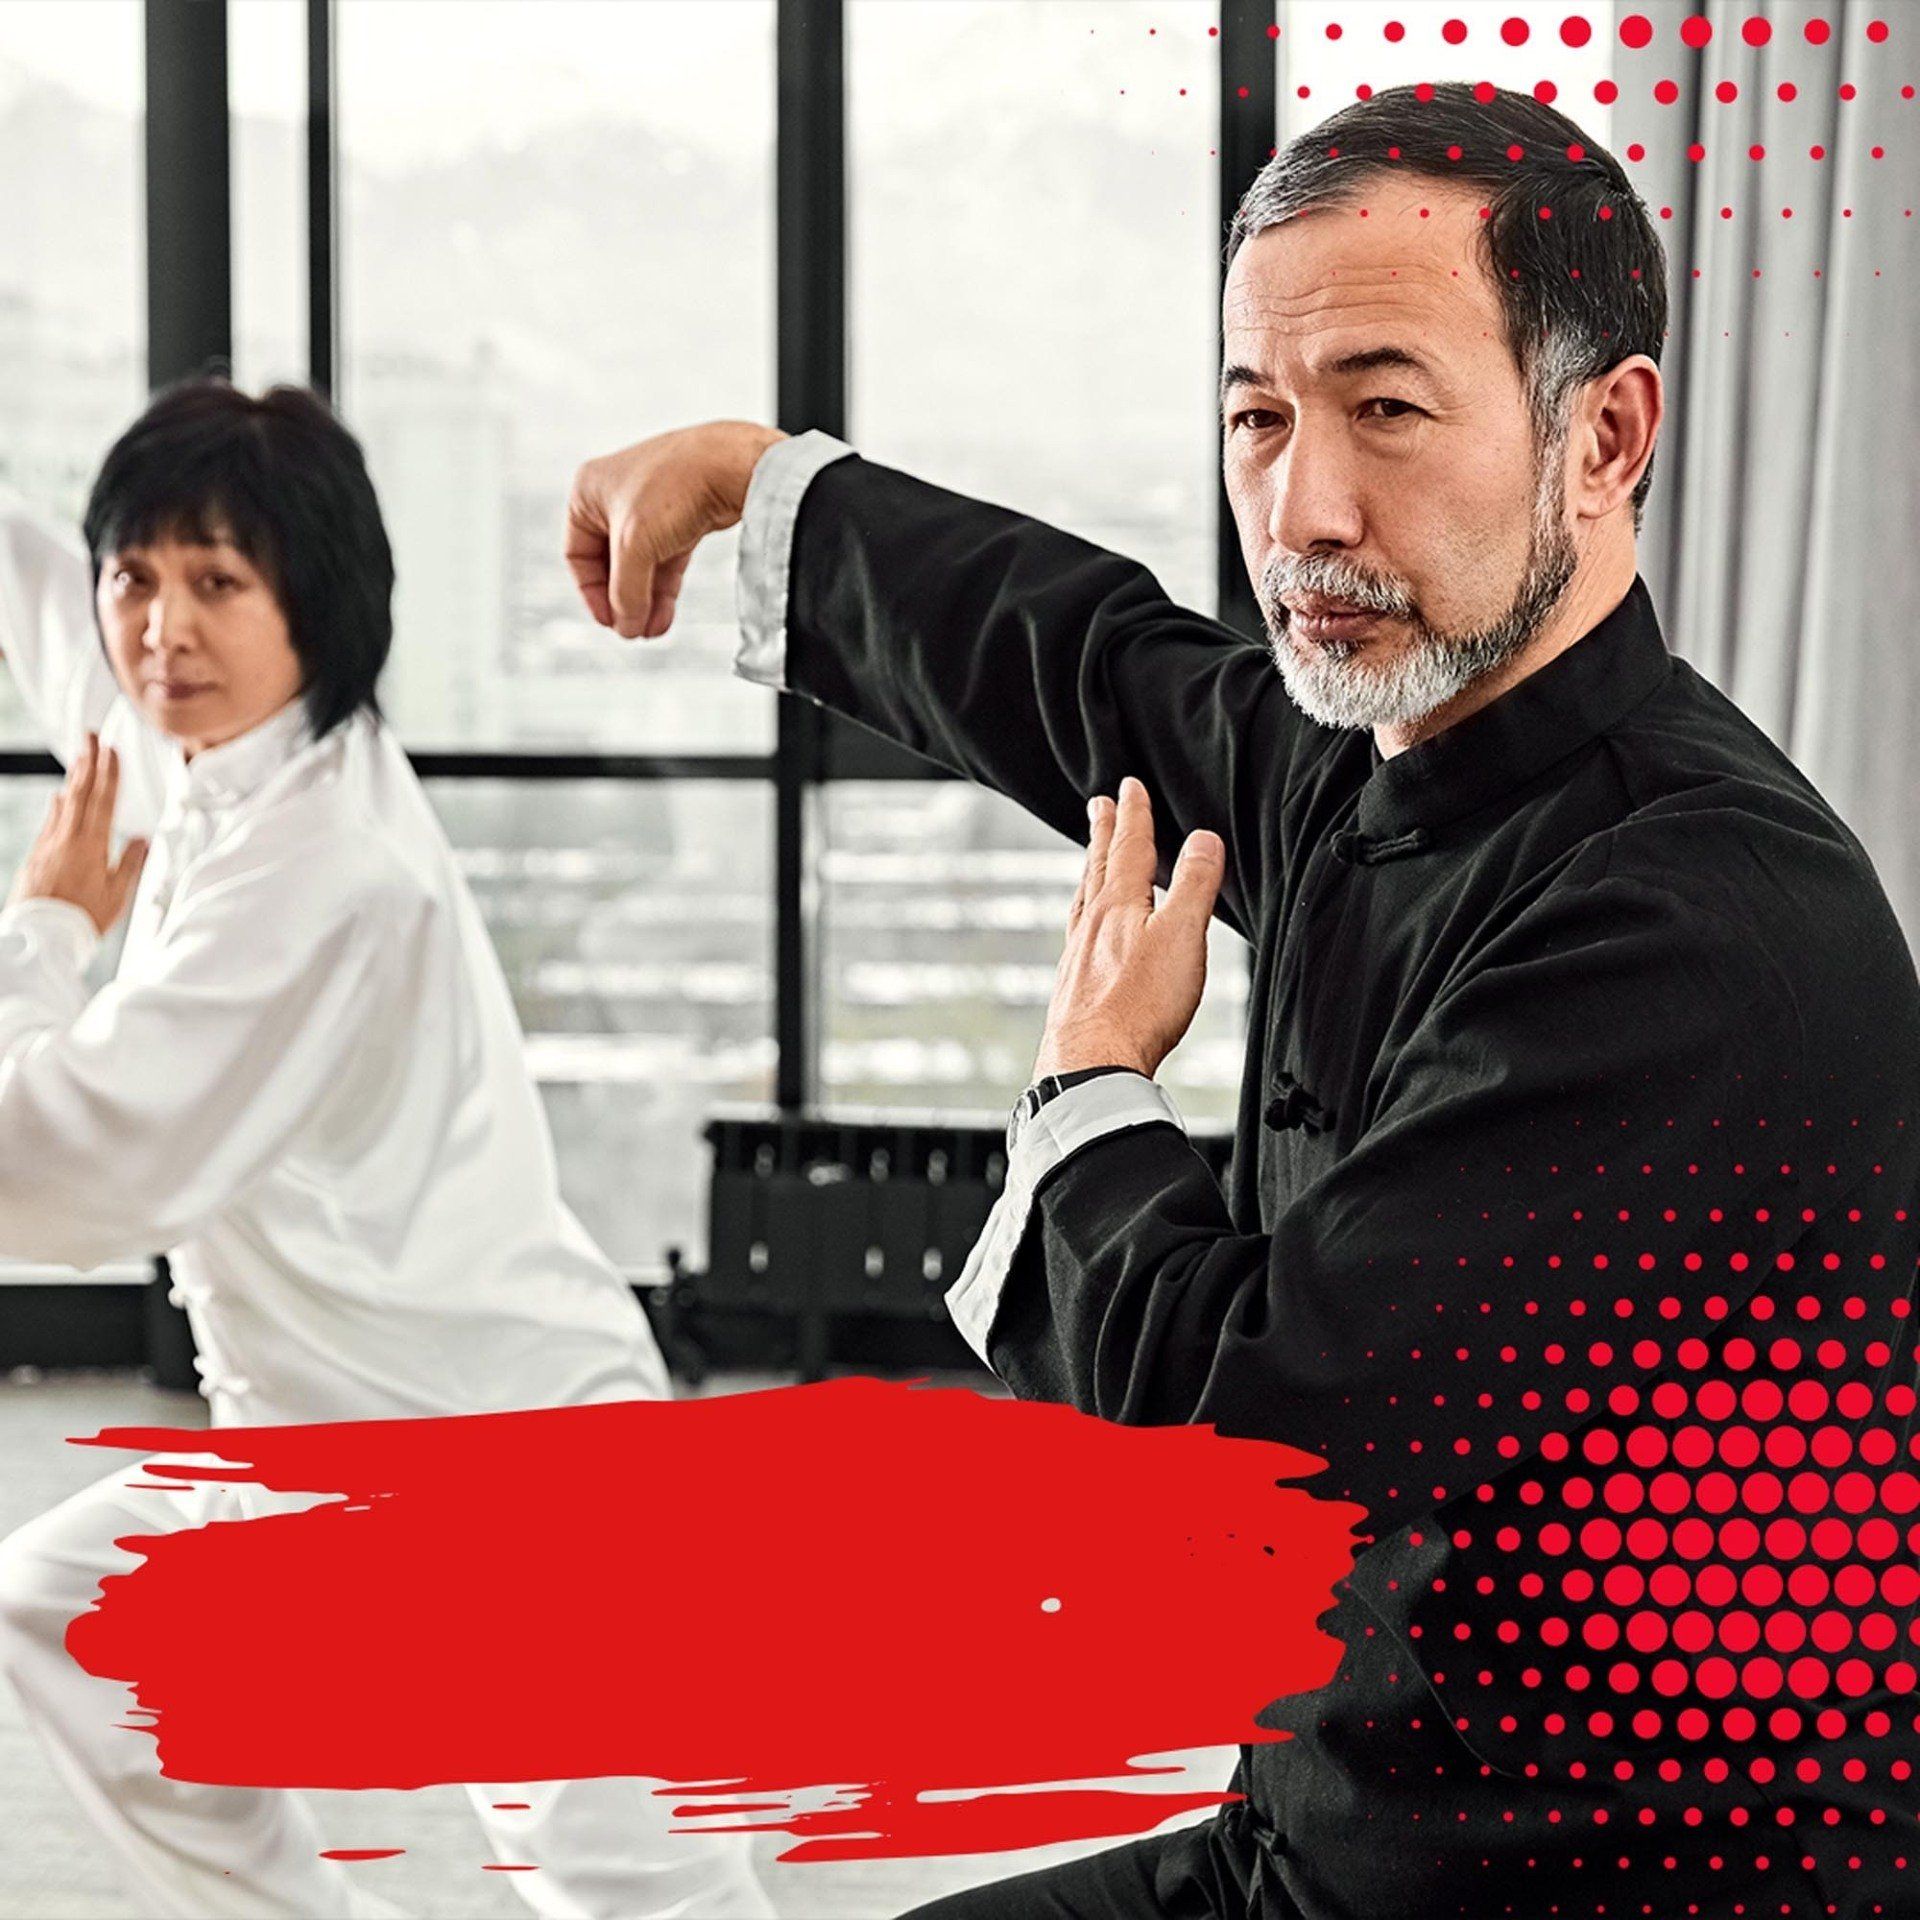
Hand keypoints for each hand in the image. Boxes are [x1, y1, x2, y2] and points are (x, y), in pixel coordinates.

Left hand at [6, 734, 147, 935]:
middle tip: (89, 736)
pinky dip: (58, 805)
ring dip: (73, 778)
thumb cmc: (82, 920)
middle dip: (87, 762)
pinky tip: (60, 798)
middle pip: (79, 793)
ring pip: (63, 804)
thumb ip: (130, 864)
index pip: (103, 801)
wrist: (40, 936)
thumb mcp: (116, 895)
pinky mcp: (36, 856)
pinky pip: (50, 822)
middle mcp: (66, 839)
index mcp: (91, 846)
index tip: (111, 750)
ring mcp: (48, 846)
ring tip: (79, 758)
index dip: (108, 774)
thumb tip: (142, 839)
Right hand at [564, 420, 787, 639]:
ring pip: (641, 564)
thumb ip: (625, 592)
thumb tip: (627, 628)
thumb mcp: (636, 548)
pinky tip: (665, 617)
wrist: (733, 465)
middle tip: (633, 631)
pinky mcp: (682, 516)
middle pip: (610, 562)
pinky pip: (665, 559)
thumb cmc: (675, 489)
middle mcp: (615, 495)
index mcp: (588, 492)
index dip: (591, 594)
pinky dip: (664, 588)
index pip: (577, 555)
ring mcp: (651, 505)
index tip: (610, 622)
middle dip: (623, 599)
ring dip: (644, 599)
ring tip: (651, 631)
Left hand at [1032, 777, 1225, 1080]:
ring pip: (1085, 898)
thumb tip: (1202, 838)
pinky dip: (1085, 913)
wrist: (1090, 1063)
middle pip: (1099, 866)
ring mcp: (1078, 955)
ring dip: (1092, 870)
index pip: (1129, 848)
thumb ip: (1193, 885)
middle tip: (1099, 804)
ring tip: (1092, 858)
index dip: (1133, 814)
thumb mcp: (1182, 936)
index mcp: (1119, 905)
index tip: (1129, 787)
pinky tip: (1086, 930)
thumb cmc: (1139, 1004)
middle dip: (1104, 832)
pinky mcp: (1075, 986)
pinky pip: (1079, 932)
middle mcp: (1092, 924)